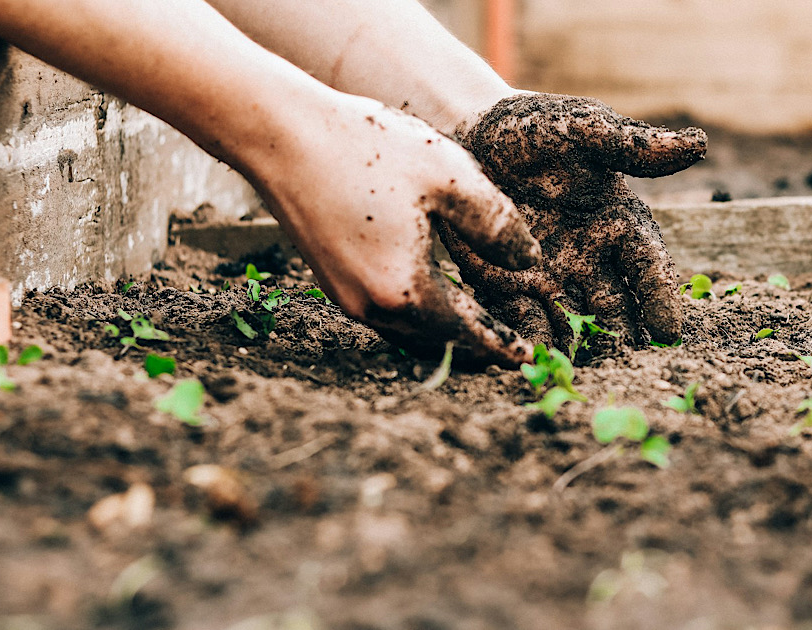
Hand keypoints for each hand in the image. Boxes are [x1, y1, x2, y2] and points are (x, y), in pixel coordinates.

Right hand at [247, 92, 540, 365]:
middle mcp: (371, 306)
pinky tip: (434, 296)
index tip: (527, 359)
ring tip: (479, 327)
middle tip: (510, 349)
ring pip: (409, 332)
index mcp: (405, 290)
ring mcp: (346, 296)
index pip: (467, 333)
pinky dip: (418, 315)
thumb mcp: (450, 177)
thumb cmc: (367, 148)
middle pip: (437, 342)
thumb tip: (530, 261)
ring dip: (446, 334)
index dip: (501, 345)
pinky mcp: (331, 280)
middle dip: (476, 347)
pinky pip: (386, 314)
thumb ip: (497, 224)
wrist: (281, 134)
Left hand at [440, 93, 705, 352]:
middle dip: (623, 338)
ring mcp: (550, 276)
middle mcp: (591, 258)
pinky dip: (530, 342)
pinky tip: (533, 362)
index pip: (648, 267)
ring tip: (583, 376)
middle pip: (616, 307)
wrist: (470, 133)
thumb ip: (633, 145)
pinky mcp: (508, 286)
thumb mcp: (584, 129)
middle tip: (629, 368)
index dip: (660, 298)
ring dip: (580, 349)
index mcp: (619, 223)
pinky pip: (523, 320)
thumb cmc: (536, 128)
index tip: (669, 331)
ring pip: (573, 322)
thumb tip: (699, 144)